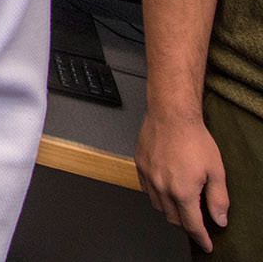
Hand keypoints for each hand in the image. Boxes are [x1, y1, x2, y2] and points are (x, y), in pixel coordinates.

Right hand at [138, 110, 228, 250]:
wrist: (170, 115)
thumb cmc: (193, 138)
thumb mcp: (216, 171)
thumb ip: (218, 199)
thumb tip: (219, 219)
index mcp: (182, 191)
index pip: (192, 224)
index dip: (201, 238)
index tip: (206, 244)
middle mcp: (162, 187)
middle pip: (173, 218)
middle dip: (187, 226)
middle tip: (197, 225)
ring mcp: (148, 177)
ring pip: (158, 206)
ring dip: (171, 211)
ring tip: (182, 207)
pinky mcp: (140, 166)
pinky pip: (147, 191)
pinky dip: (157, 197)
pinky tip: (166, 191)